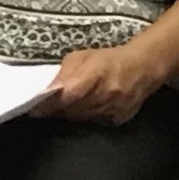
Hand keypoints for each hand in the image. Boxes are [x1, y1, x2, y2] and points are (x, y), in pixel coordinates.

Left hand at [37, 40, 169, 126]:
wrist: (143, 67)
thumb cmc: (108, 59)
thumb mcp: (80, 58)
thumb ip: (63, 74)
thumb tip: (46, 90)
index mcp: (94, 76)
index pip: (67, 96)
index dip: (50, 104)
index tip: (34, 109)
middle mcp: (105, 95)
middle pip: (72, 110)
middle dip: (58, 109)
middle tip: (49, 105)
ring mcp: (114, 108)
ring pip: (82, 118)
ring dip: (72, 112)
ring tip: (69, 103)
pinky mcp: (121, 118)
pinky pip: (97, 121)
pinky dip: (88, 116)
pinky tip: (88, 107)